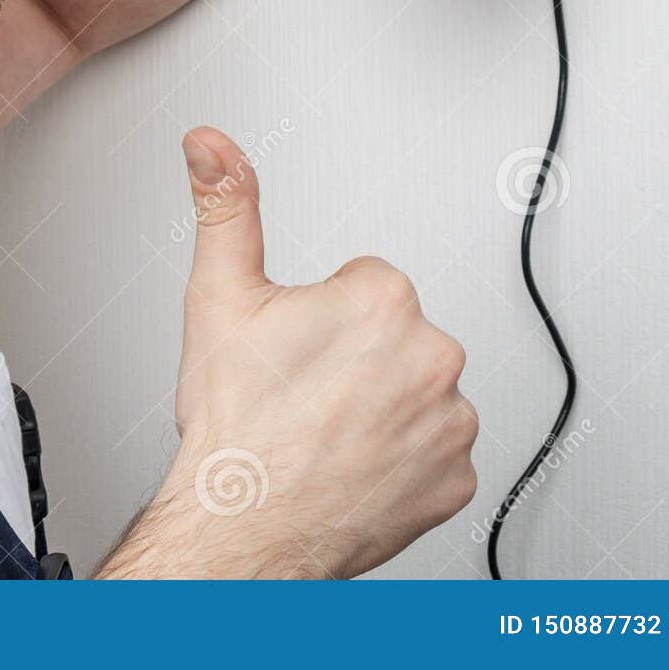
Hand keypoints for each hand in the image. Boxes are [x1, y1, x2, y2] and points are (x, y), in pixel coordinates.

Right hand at [96, 127, 477, 578]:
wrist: (239, 525)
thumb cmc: (235, 424)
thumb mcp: (218, 297)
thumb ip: (225, 207)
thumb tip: (211, 144)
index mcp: (382, 299)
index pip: (363, 285)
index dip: (319, 317)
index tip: (293, 349)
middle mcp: (433, 356)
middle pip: (396, 337)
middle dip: (354, 359)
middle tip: (301, 392)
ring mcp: (450, 424)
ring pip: (416, 394)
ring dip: (381, 408)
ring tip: (323, 433)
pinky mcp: (456, 480)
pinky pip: (434, 454)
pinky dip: (401, 461)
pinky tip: (352, 466)